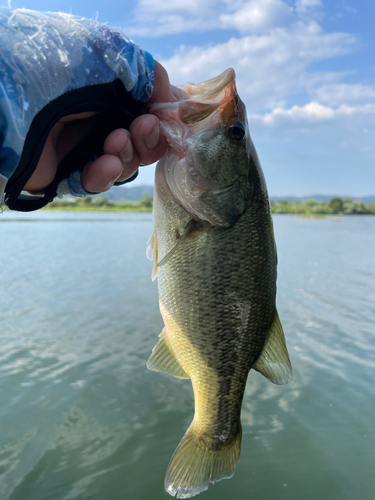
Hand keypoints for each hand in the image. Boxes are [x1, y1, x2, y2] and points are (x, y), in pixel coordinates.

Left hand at [23, 61, 176, 194]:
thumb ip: (147, 72)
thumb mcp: (109, 54)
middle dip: (148, 139)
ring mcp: (79, 146)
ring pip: (124, 165)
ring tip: (114, 143)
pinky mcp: (65, 172)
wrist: (8, 98)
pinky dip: (106, 176)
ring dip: (128, 157)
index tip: (168, 118)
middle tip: (143, 129)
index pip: (145, 113)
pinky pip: (97, 182)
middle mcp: (94, 118)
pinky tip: (104, 164)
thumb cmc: (55, 66)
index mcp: (105, 92)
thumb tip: (171, 97)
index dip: (160, 120)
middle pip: (140, 143)